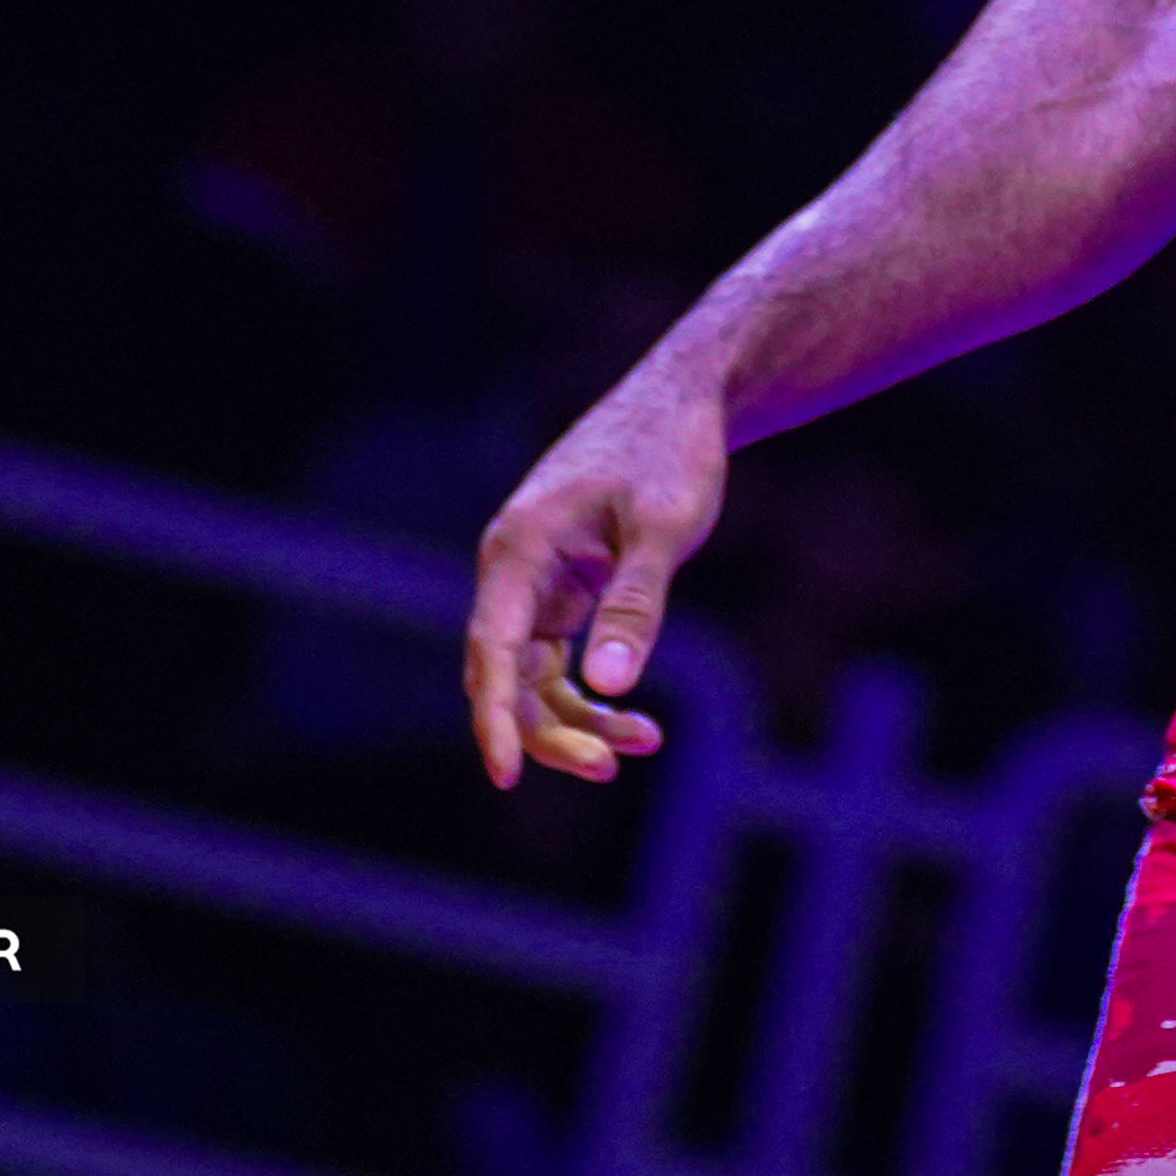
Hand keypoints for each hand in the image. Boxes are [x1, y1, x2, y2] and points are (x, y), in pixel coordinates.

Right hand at [464, 381, 722, 788]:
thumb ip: (635, 604)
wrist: (685, 400)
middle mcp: (514, 568)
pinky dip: (594, 692)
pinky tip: (637, 721)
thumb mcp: (664, 528)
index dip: (494, 717)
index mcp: (519, 547)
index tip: (505, 776)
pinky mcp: (563, 589)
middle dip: (551, 729)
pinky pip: (560, 660)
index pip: (490, 649)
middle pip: (508, 674)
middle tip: (607, 767)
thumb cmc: (672, 452)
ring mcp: (535, 581)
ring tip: (643, 743)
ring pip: (534, 676)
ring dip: (578, 718)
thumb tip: (609, 687)